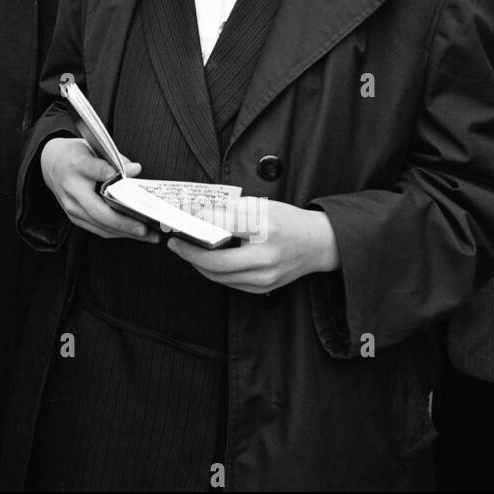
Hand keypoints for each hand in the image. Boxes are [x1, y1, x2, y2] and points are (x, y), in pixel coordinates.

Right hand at [40, 137, 155, 241]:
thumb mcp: (94, 147)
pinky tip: (134, 233)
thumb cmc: (75, 155)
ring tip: (148, 235)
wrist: (51, 164)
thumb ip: (115, 158)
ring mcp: (71, 207)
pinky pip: (98, 229)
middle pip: (98, 211)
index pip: (91, 167)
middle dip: (124, 222)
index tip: (114, 173)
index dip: (103, 171)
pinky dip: (117, 233)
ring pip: (100, 226)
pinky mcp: (74, 217)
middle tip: (145, 228)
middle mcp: (72, 189)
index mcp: (76, 165)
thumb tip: (135, 170)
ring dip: (126, 233)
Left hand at [168, 198, 340, 292]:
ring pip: (219, 276)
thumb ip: (229, 209)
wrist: (318, 244)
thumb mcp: (261, 205)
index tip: (180, 218)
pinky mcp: (264, 288)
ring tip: (185, 250)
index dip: (197, 221)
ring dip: (198, 264)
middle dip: (189, 252)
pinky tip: (204, 261)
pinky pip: (229, 283)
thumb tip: (197, 211)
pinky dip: (213, 272)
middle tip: (175, 243)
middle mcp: (266, 256)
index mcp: (266, 228)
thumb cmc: (288, 221)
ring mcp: (265, 277)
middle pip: (216, 261)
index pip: (222, 225)